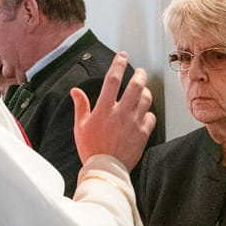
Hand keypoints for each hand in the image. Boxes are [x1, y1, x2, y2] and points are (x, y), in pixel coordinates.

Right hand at [72, 55, 155, 170]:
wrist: (105, 169)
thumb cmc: (91, 149)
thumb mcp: (80, 126)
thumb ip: (81, 106)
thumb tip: (75, 91)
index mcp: (104, 109)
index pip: (113, 79)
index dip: (118, 64)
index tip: (122, 55)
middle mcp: (121, 113)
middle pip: (136, 85)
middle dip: (140, 74)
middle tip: (140, 71)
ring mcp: (134, 123)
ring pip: (146, 99)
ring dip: (145, 91)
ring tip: (143, 90)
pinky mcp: (143, 134)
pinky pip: (151, 117)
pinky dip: (148, 113)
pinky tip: (144, 114)